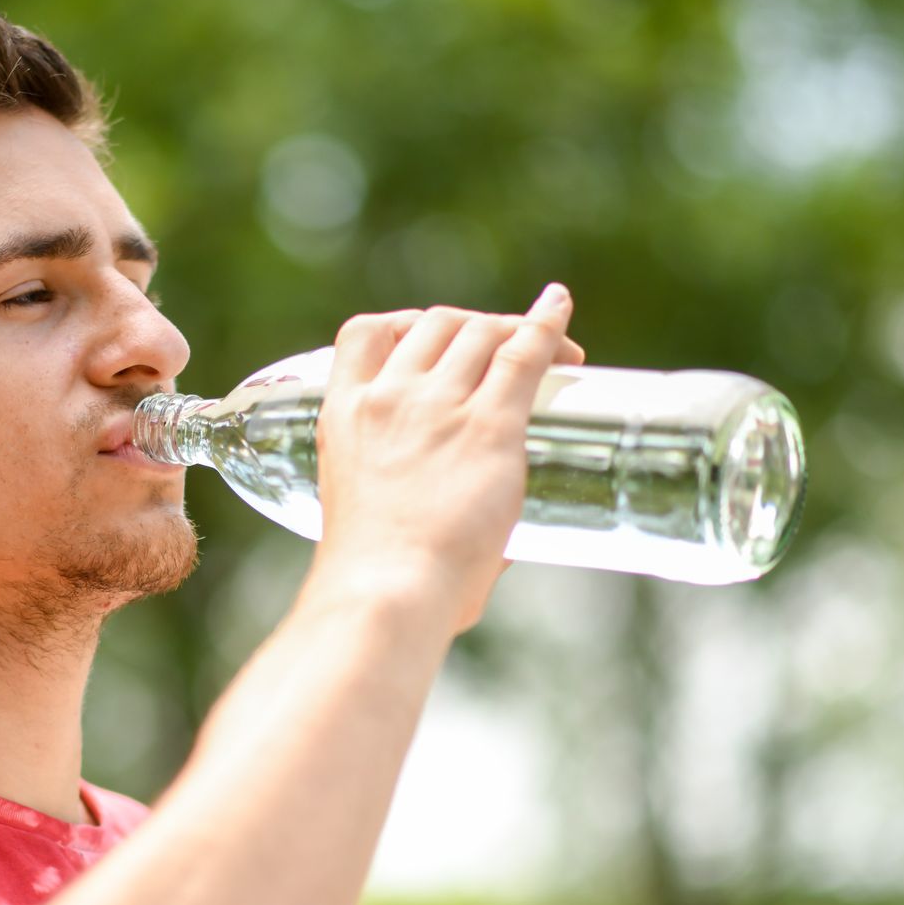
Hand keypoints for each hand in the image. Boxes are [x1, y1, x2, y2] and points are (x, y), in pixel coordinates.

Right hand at [304, 286, 584, 635]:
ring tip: (555, 355)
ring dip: (515, 330)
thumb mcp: (364, 514)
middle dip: (475, 325)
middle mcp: (388, 397)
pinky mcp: (490, 426)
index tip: (433, 338)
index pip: (363, 334)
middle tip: (511, 355)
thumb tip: (493, 553)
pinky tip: (560, 309)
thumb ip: (411, 509)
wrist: (384, 595)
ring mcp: (438, 407)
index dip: (404, 324)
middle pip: (435, 323)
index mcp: (343, 416)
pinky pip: (525, 353)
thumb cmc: (375, 583)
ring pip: (481, 331)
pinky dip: (548, 326)